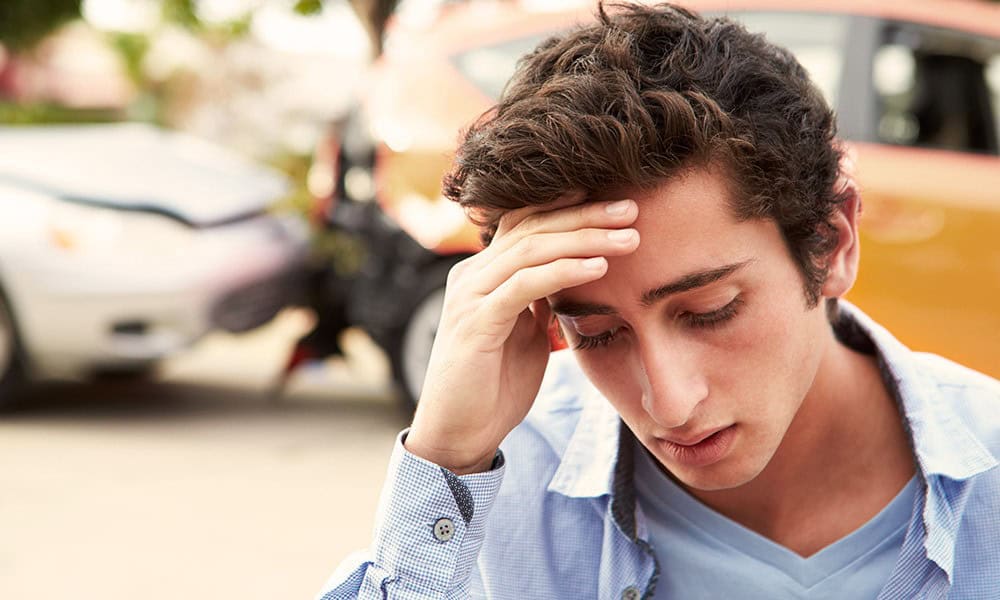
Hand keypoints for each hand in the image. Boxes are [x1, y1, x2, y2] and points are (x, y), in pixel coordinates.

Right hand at [404, 198, 639, 472]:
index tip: (618, 206)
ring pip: (531, 248)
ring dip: (585, 239)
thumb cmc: (494, 386)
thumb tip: (573, 273)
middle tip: (631, 209)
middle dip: (585, 215)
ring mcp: (470, 296)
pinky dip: (563, 271)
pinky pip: (524, 285)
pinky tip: (598, 267)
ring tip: (628, 238)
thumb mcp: (525, 332)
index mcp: (483, 273)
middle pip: (531, 225)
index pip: (526, 222)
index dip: (570, 208)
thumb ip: (540, 300)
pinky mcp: (476, 322)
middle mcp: (471, 275)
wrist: (457, 434)